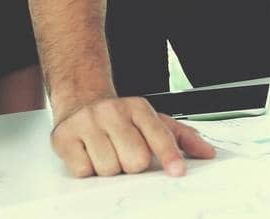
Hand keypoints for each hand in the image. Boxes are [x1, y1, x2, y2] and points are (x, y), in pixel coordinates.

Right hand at [49, 95, 214, 177]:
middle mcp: (111, 111)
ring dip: (109, 168)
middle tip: (124, 153)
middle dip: (132, 165)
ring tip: (105, 152)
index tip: (176, 171)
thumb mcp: (151, 120)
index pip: (158, 134)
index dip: (168, 154)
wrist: (81, 99)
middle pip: (134, 159)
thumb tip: (206, 153)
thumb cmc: (119, 118)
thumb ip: (181, 137)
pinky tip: (88, 153)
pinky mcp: (64, 136)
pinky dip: (87, 169)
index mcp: (137, 107)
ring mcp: (86, 122)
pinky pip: (83, 170)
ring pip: (109, 168)